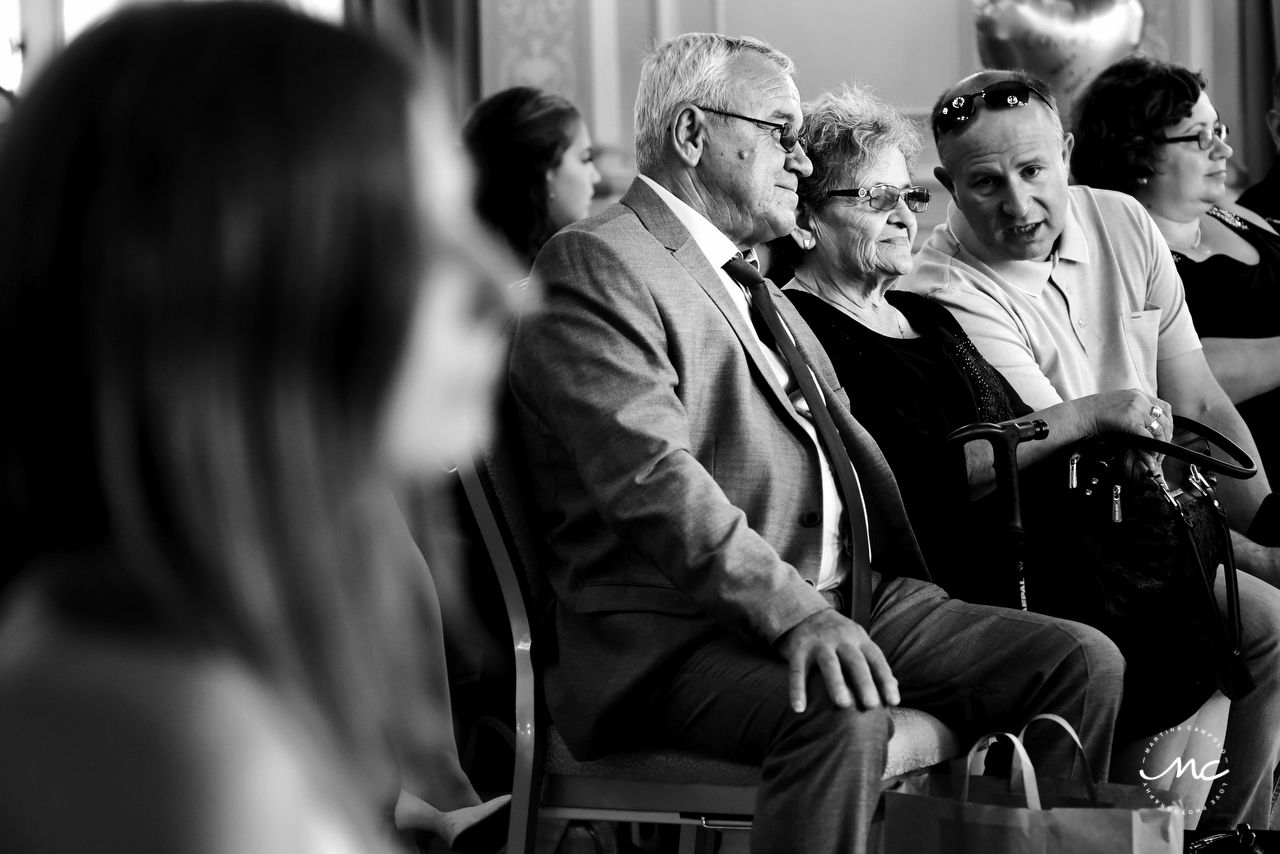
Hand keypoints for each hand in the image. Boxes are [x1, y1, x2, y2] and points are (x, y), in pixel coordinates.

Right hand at [775, 608, 898, 712]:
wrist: (804, 612)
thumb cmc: (837, 637)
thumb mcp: (857, 642)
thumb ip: (872, 664)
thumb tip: (894, 689)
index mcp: (859, 639)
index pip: (876, 660)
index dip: (885, 680)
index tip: (893, 701)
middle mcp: (841, 639)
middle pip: (855, 661)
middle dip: (864, 682)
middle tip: (871, 704)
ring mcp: (818, 643)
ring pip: (829, 664)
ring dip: (837, 683)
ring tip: (843, 704)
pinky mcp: (798, 649)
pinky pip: (797, 671)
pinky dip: (797, 690)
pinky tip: (799, 709)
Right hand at [1078, 389, 1171, 475]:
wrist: (1083, 414)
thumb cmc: (1096, 412)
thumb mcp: (1120, 407)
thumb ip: (1134, 414)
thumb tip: (1146, 431)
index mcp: (1138, 395)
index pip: (1164, 408)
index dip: (1168, 424)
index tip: (1166, 435)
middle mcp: (1140, 399)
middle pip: (1165, 420)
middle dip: (1167, 437)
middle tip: (1163, 449)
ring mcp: (1136, 409)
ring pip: (1159, 429)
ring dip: (1161, 445)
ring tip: (1157, 455)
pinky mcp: (1131, 421)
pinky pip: (1148, 437)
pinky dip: (1152, 447)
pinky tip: (1150, 454)